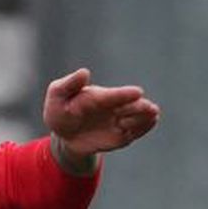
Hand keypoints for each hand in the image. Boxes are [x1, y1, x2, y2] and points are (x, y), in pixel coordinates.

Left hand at [43, 69, 159, 159]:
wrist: (64, 135)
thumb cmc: (60, 110)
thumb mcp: (57, 95)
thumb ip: (69, 84)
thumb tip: (84, 72)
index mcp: (100, 97)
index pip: (114, 96)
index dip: (125, 95)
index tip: (138, 93)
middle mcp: (114, 107)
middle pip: (133, 106)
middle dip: (140, 108)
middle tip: (150, 110)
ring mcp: (119, 121)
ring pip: (138, 119)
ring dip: (140, 121)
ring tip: (126, 125)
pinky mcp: (122, 136)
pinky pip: (136, 132)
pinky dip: (142, 129)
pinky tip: (148, 124)